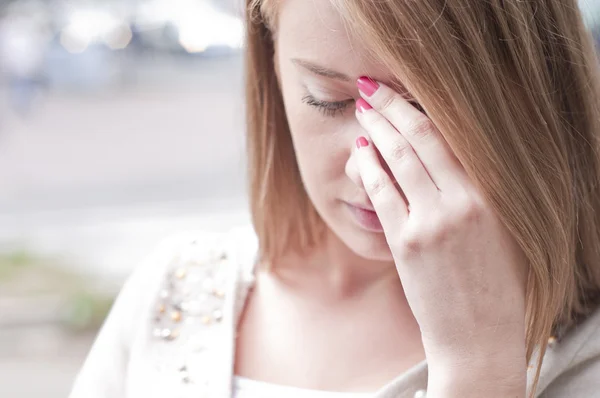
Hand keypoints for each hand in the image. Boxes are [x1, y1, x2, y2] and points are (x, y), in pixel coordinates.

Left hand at [353, 77, 527, 396]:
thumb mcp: (500, 232)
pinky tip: (361, 153)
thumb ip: (476, 193)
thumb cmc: (493, 288)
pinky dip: (369, 169)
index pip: (447, 138)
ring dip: (376, 131)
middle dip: (389, 108)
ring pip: (397, 161)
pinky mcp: (406, 244)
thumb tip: (444, 159)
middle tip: (370, 89)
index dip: (417, 110)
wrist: (478, 338)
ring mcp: (431, 222)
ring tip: (362, 113)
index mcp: (487, 197)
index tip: (398, 93)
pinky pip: (382, 194)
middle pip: (418, 140)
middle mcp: (460, 203)